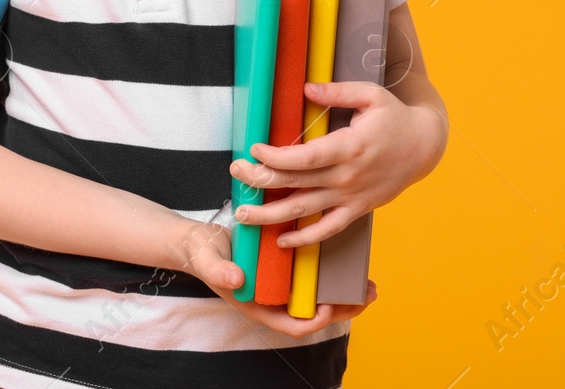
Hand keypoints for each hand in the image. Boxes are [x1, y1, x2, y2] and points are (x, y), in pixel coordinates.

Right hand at [169, 217, 376, 336]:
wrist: (198, 239)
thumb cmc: (202, 253)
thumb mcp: (208, 260)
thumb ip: (218, 271)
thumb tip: (237, 280)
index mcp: (259, 305)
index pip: (291, 325)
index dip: (312, 321)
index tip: (326, 307)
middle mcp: (274, 297)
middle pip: (313, 313)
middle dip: (341, 308)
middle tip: (366, 296)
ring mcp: (281, 283)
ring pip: (317, 295)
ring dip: (343, 292)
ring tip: (366, 283)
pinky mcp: (285, 265)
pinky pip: (312, 274)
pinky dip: (330, 270)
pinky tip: (347, 256)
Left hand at [229, 80, 444, 247]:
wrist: (425, 147)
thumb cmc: (395, 117)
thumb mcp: (370, 95)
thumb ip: (337, 92)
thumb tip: (306, 88)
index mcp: (349, 147)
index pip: (304, 158)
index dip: (276, 157)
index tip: (254, 150)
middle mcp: (347, 176)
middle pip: (296, 184)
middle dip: (261, 180)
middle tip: (236, 174)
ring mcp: (352, 197)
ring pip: (305, 211)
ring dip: (271, 215)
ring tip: (243, 214)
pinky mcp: (358, 209)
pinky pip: (328, 229)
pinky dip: (305, 238)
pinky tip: (282, 240)